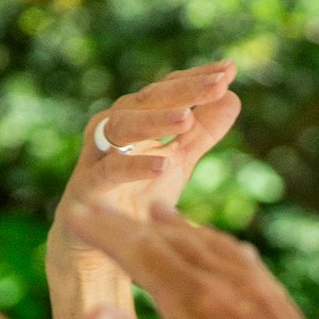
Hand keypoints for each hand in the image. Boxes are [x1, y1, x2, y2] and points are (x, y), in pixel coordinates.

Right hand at [52, 63, 241, 248]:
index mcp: (136, 120)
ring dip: (154, 120)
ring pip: (121, 127)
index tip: (229, 69)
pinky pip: (109, 173)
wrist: (98, 249)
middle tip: (217, 83)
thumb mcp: (176, 163)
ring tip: (186, 118)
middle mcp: (113, 130)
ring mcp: (96, 156)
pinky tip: (163, 164)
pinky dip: (134, 167)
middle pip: (146, 100)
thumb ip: (201, 133)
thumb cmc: (136, 198)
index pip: (167, 90)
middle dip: (183, 90)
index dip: (195, 79)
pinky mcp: (86, 189)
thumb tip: (233, 97)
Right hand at [66, 199, 318, 318]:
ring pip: (205, 242)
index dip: (102, 230)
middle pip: (167, 238)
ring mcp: (254, 285)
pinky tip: (217, 247)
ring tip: (153, 213)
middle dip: (129, 222)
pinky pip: (237, 256)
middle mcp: (224, 279)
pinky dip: (215, 243)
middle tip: (99, 206)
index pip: (136, 249)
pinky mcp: (275, 297)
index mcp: (191, 298)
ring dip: (174, 225)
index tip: (74, 213)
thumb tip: (85, 316)